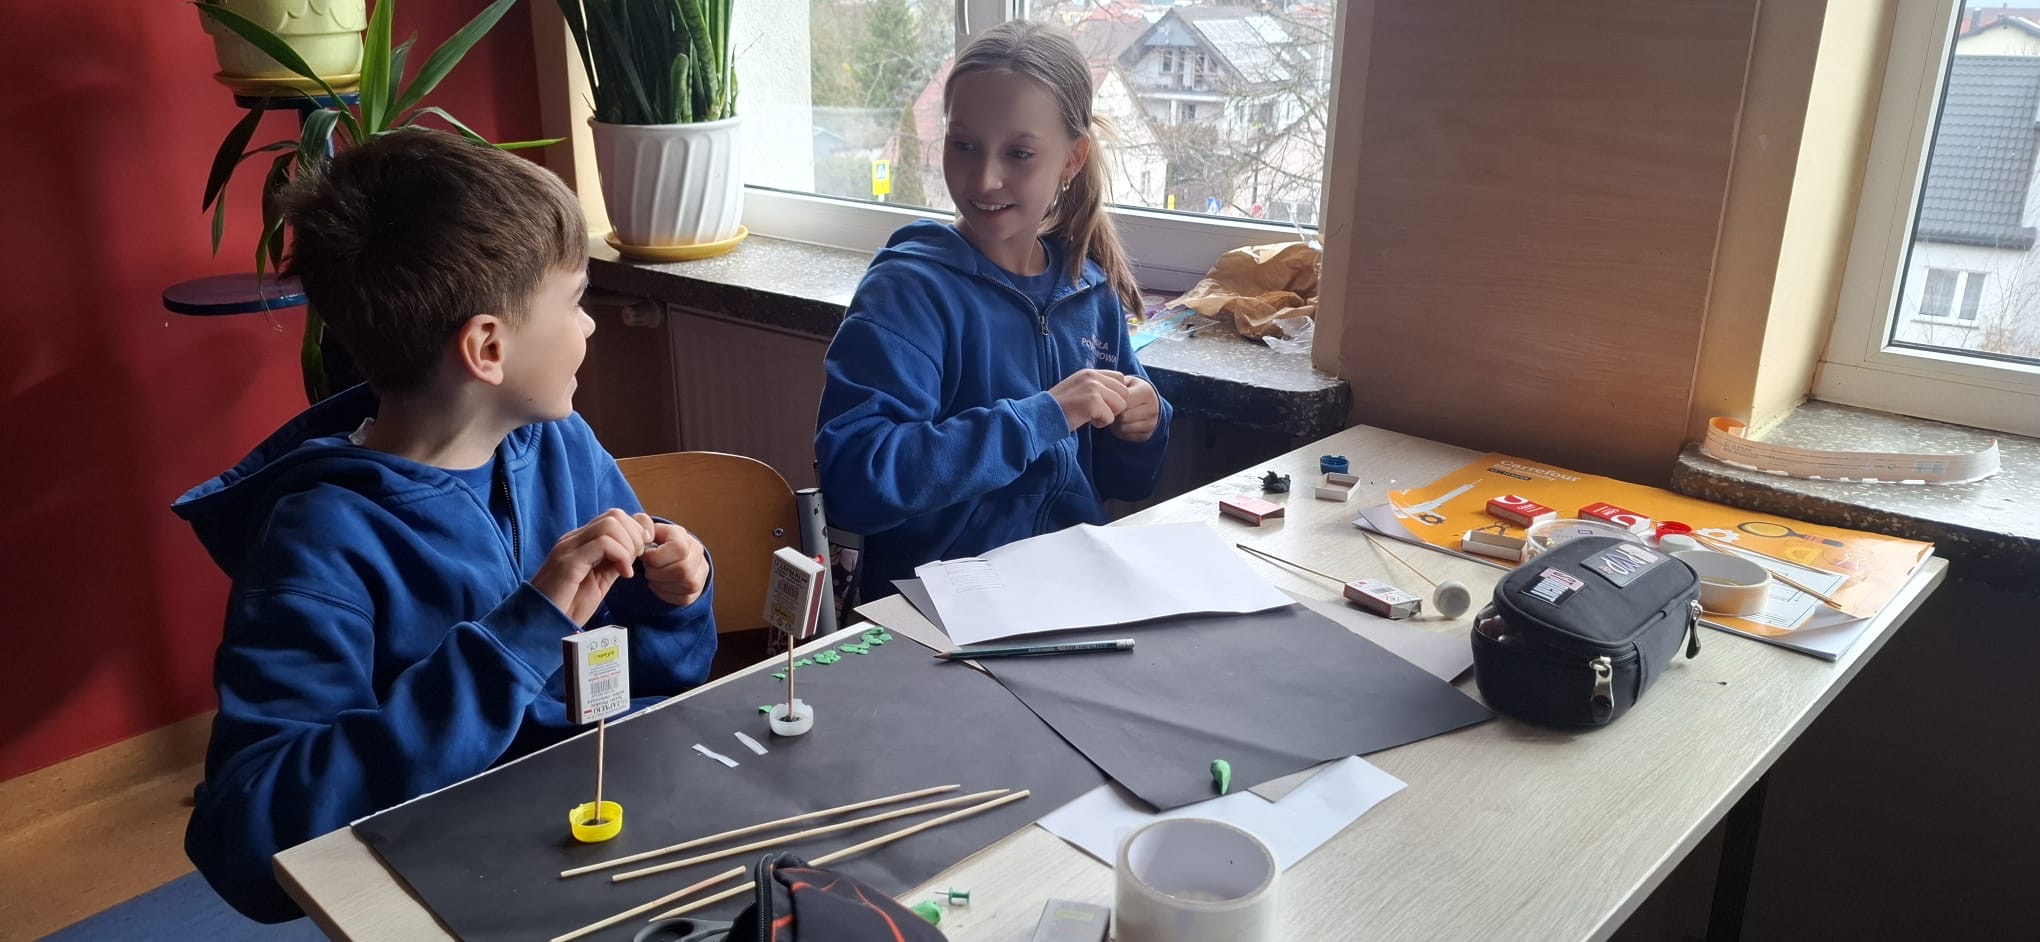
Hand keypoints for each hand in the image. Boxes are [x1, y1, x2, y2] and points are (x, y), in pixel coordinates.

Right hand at [532, 510, 651, 625]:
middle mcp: (573, 539)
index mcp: (580, 541)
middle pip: (614, 515)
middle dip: (635, 536)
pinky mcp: (568, 562)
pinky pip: (603, 543)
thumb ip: (614, 562)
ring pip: (610, 524)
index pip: (614, 516)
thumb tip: (637, 548)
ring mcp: (569, 548)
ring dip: (628, 546)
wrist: (542, 624)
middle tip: (636, 561)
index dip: (636, 529)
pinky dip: (621, 556)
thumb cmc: (568, 607)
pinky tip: (623, 575)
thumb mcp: (599, 581)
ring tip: (627, 569)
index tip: (643, 552)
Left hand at [638, 515, 709, 607]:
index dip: (656, 557)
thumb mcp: (650, 530)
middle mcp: (698, 556)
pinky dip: (665, 593)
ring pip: (684, 585)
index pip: (678, 549)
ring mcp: (700, 575)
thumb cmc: (657, 543)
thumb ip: (642, 524)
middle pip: (682, 570)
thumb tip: (646, 536)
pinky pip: (682, 598)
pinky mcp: (696, 591)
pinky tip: (659, 584)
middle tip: (648, 570)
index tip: (646, 557)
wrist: (673, 556)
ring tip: (652, 576)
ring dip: (660, 583)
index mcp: (686, 539)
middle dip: (658, 573)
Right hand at [1049, 369, 1128, 430]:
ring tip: (1091, 416)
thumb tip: (1119, 391)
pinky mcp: (1092, 402)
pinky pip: (1110, 417)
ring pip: (1121, 405)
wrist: (1042, 414)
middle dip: (1115, 406)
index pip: (1120, 378)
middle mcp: (1093, 377)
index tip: (1102, 403)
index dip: (1115, 394)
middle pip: (1124, 392)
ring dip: (1109, 415)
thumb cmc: (1061, 406)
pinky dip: (1100, 423)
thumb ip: (1096, 385)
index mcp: (1090, 372)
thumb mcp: (1079, 387)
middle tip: (1097, 411)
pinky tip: (1087, 420)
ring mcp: (1093, 388)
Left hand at [1109, 375, 1160, 441]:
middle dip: (1114, 414)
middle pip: (1123, 417)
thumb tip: (1103, 395)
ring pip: (1123, 428)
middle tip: (1110, 410)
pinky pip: (1126, 436)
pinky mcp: (1148, 435)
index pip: (1123, 402)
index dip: (1112, 403)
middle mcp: (1152, 409)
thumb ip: (1115, 385)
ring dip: (1115, 424)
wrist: (1149, 402)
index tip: (1109, 401)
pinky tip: (1121, 423)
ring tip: (1116, 416)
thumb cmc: (1132, 390)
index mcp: (1146, 392)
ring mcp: (1152, 423)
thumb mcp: (1126, 383)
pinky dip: (1120, 431)